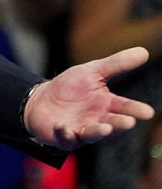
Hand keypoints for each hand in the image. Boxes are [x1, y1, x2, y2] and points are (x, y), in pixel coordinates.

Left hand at [24, 47, 153, 148]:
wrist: (41, 101)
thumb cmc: (71, 87)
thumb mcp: (92, 71)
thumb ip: (117, 64)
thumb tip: (144, 51)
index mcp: (107, 104)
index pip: (124, 107)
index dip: (135, 110)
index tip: (148, 112)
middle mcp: (97, 119)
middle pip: (112, 122)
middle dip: (121, 123)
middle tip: (129, 122)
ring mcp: (81, 130)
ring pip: (92, 133)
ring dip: (98, 131)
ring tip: (105, 128)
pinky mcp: (63, 137)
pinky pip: (65, 137)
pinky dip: (64, 133)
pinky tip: (63, 127)